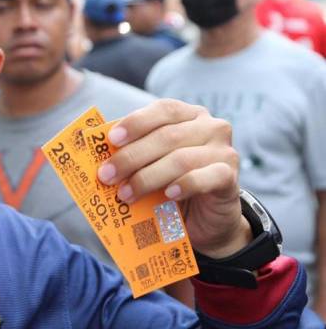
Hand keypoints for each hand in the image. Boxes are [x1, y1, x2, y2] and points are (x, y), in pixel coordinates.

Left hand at [97, 99, 249, 258]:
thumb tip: (99, 155)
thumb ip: (134, 154)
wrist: (207, 218)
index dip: (136, 122)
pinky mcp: (230, 176)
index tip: (111, 139)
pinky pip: (205, 177)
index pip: (163, 110)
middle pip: (167, 137)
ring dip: (147, 177)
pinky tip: (167, 195)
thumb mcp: (152, 164)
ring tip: (125, 194)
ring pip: (181, 159)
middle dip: (131, 157)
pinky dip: (183, 185)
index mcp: (189, 115)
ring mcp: (224, 151)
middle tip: (106, 176)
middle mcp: (211, 127)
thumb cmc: (172, 184)